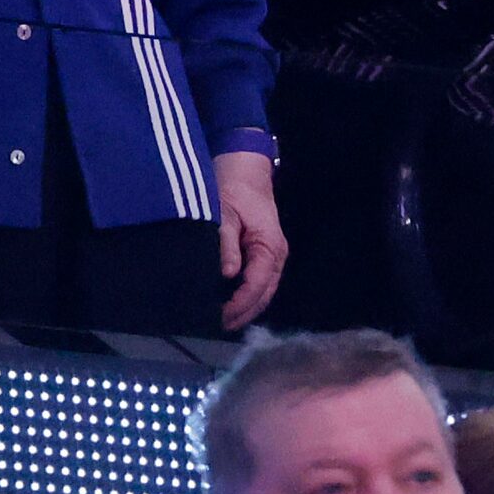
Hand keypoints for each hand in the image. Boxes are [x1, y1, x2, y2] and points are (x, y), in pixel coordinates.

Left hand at [215, 149, 286, 330]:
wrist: (243, 168)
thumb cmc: (232, 187)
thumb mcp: (224, 212)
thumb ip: (226, 243)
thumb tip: (227, 274)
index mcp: (270, 247)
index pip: (258, 285)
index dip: (240, 304)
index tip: (219, 316)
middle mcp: (276, 256)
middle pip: (264, 294)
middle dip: (243, 312)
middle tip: (216, 325)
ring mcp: (272, 256)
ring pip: (263, 290)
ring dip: (245, 306)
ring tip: (221, 320)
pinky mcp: (263, 253)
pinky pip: (258, 280)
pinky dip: (245, 294)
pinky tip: (228, 301)